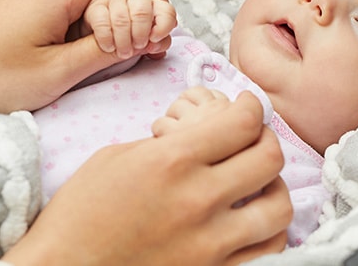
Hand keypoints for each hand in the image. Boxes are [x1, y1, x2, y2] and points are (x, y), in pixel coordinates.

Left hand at [0, 0, 173, 114]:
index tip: (165, 24)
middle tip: (149, 47)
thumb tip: (139, 37)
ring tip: (122, 55)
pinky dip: (87, 26)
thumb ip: (103, 51)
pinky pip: (67, 8)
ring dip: (111, 21)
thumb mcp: (57, 74)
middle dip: (135, 12)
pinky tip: (91, 52)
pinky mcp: (22, 8)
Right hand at [3, 91, 291, 264]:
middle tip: (253, 138)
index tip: (246, 107)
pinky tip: (252, 223)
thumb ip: (166, 145)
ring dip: (274, 188)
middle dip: (266, 139)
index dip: (250, 107)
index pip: (241, 122)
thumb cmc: (78, 215)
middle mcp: (198, 199)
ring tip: (259, 184)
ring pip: (279, 208)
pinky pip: (268, 251)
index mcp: (171, 161)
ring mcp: (209, 243)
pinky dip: (268, 232)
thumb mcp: (114, 158)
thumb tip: (199, 138)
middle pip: (269, 158)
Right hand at [76, 0, 176, 59]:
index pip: (166, 11)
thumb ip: (155, 44)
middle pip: (142, 12)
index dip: (164, 27)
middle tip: (136, 48)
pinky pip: (102, 22)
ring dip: (123, 41)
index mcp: (151, 4)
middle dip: (140, 35)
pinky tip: (108, 46)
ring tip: (123, 52)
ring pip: (121, 19)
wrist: (92, 34)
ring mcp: (112, 0)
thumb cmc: (122, 36)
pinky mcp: (94, 7)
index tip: (155, 40)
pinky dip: (106, 39)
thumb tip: (158, 49)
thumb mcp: (142, 41)